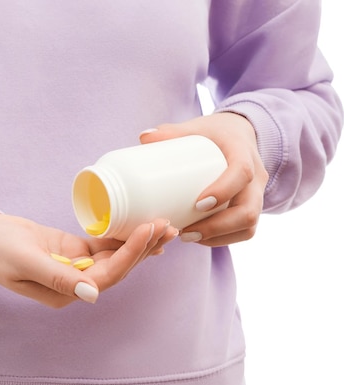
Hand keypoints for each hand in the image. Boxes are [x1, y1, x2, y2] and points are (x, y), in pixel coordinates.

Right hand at [0, 214, 177, 307]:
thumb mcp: (24, 262)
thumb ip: (57, 278)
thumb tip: (93, 294)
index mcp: (64, 292)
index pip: (106, 276)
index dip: (130, 255)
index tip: (147, 231)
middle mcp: (75, 283)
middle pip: (118, 268)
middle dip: (143, 248)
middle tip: (167, 225)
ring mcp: (75, 267)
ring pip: (114, 257)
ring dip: (137, 242)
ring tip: (163, 225)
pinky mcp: (72, 251)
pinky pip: (102, 245)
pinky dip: (120, 236)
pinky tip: (140, 227)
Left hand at [139, 112, 268, 246]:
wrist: (239, 134)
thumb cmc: (214, 132)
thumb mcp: (196, 127)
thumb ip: (172, 132)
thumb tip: (144, 137)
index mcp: (243, 152)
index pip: (242, 173)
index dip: (223, 191)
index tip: (198, 204)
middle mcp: (256, 176)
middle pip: (248, 210)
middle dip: (218, 227)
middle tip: (186, 231)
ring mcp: (256, 194)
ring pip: (248, 225)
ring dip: (218, 237)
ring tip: (187, 236)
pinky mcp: (251, 206)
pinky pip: (244, 230)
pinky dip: (222, 239)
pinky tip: (198, 238)